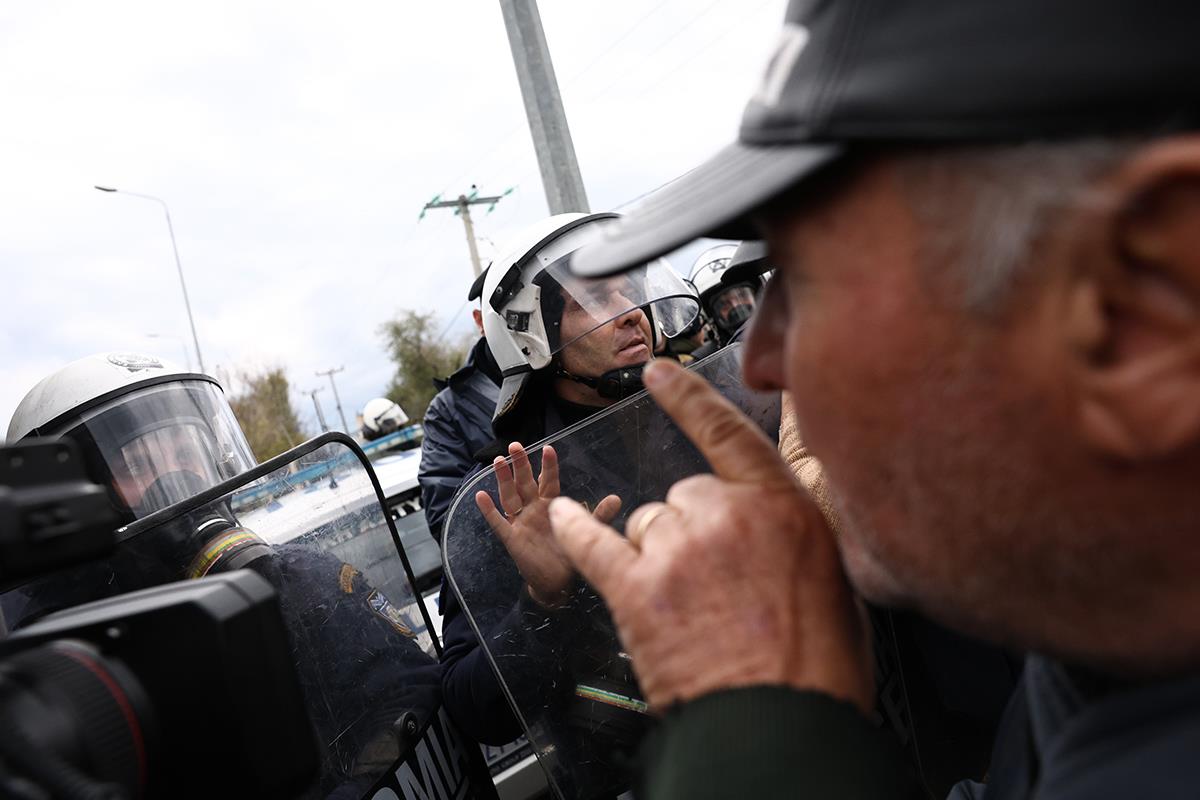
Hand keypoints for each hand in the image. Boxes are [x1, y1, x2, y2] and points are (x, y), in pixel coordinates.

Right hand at [476, 442, 619, 606]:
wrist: (556, 583)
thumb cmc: (568, 555)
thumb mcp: (584, 533)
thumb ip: (598, 515)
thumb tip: (617, 498)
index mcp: (551, 505)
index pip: (549, 481)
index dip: (548, 466)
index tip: (548, 448)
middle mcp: (534, 510)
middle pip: (525, 483)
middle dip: (520, 464)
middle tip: (515, 445)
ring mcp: (521, 522)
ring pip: (510, 497)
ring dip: (503, 480)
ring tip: (498, 461)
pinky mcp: (512, 538)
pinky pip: (498, 523)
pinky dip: (489, 510)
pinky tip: (480, 496)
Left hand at [549, 359, 872, 712]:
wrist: (778, 725)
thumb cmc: (816, 665)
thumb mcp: (834, 581)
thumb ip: (791, 535)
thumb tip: (766, 525)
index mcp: (782, 506)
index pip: (727, 434)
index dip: (689, 401)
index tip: (658, 373)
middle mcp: (726, 514)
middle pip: (682, 495)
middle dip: (690, 531)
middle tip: (712, 584)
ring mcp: (676, 549)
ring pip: (644, 525)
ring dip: (654, 554)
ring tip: (682, 605)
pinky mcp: (634, 587)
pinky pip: (593, 544)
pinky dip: (576, 533)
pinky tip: (563, 521)